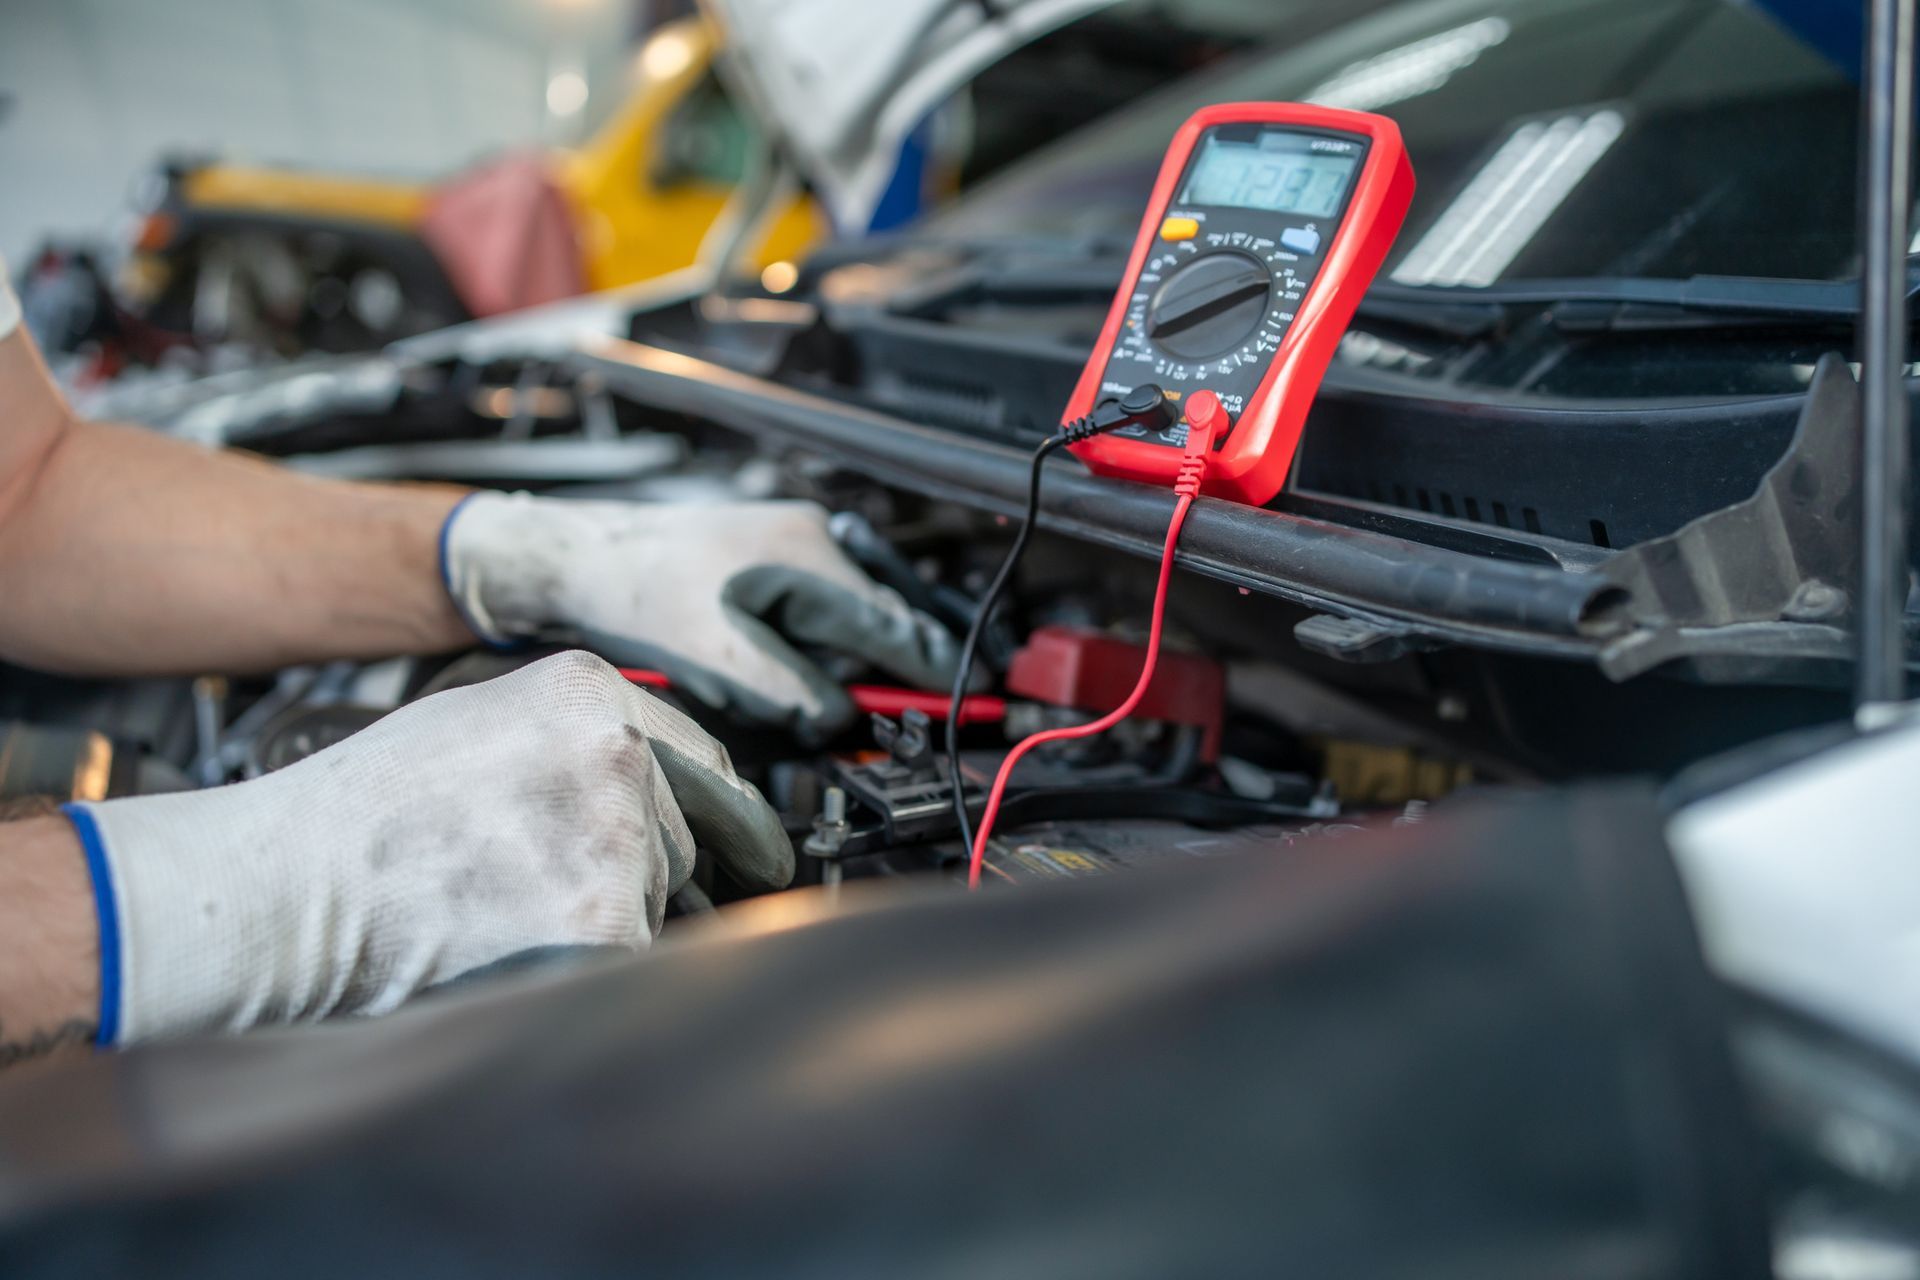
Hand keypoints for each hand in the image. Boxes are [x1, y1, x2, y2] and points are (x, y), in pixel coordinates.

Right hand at [66, 652, 790, 1044]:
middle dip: (640, 866)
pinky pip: (638, 952)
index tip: (730, 834)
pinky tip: (521, 941)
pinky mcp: (605, 922)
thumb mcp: (483, 720)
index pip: (701, 757)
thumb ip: (581, 737)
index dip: (704, 806)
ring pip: (663, 895)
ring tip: (512, 904)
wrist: (294, 886)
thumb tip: (662, 784)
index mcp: (590, 693)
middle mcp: (617, 752)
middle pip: (685, 833)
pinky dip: (594, 962)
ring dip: (612, 914)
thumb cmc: (368, 812)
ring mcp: (618, 838)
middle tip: (546, 879)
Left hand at [442, 494, 958, 735]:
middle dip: (874, 671)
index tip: (972, 698)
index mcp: (810, 562)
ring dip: (832, 660)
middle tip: (869, 712)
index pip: (897, 629)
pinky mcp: (775, 553)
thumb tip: (840, 715)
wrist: (582, 558)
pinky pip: (819, 608)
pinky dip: (810, 642)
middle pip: (880, 623)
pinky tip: (766, 661)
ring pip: (849, 618)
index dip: (935, 671)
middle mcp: (813, 541)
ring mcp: (796, 541)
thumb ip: (794, 693)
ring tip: (770, 685)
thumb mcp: (722, 662)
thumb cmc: (639, 596)